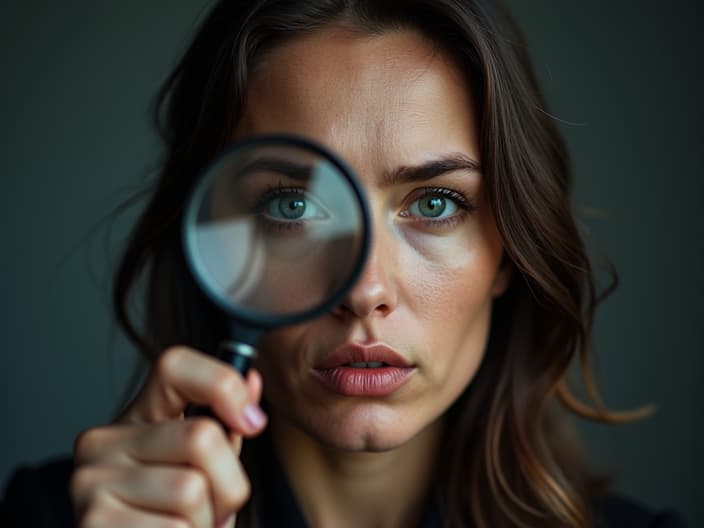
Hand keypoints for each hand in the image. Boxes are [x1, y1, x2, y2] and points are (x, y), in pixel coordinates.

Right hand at [71, 346, 267, 527]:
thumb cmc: (174, 519)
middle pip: (202, 437)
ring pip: (190, 490)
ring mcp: (90, 481)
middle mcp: (105, 440)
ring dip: (206, 523)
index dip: (223, 384)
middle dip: (230, 485)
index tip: (251, 423)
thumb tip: (251, 379)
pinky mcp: (91, 522)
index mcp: (138, 417)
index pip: (175, 366)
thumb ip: (227, 428)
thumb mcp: (205, 469)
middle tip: (217, 509)